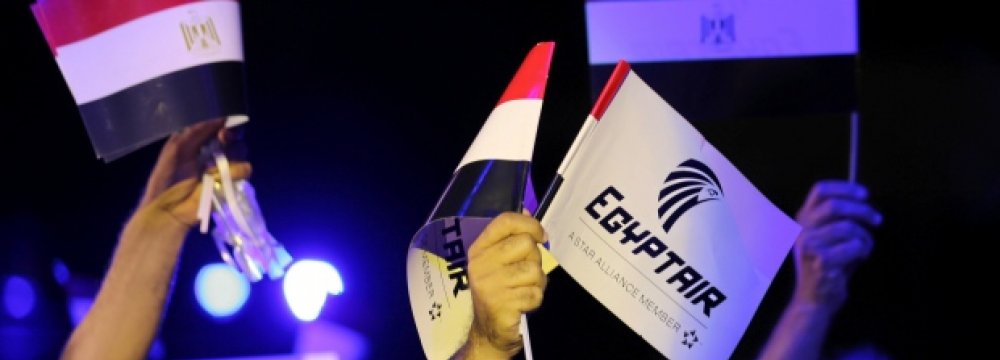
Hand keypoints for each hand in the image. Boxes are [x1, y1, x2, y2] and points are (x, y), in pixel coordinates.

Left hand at [132, 119, 250, 232]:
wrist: (169, 209)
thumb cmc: (166, 179)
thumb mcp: (175, 149)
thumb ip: (195, 132)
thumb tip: (219, 120)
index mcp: (199, 144)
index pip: (219, 128)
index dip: (224, 124)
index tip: (222, 125)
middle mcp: (214, 154)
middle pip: (234, 137)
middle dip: (231, 135)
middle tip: (223, 138)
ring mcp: (224, 169)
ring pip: (241, 151)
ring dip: (232, 153)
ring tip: (218, 162)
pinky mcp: (231, 184)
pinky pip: (244, 170)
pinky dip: (235, 171)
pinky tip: (219, 177)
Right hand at [461, 212, 546, 358]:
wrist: (488, 331)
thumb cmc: (499, 291)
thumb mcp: (498, 261)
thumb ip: (511, 237)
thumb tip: (527, 210)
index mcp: (479, 249)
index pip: (505, 221)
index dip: (529, 224)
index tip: (541, 235)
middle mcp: (480, 265)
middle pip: (525, 243)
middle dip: (535, 258)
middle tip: (527, 272)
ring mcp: (489, 286)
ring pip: (534, 269)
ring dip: (538, 282)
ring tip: (525, 289)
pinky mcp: (500, 305)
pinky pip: (535, 293)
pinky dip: (535, 299)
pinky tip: (523, 304)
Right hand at [792, 180, 881, 309]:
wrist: (815, 299)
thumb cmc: (828, 265)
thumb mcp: (826, 236)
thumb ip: (837, 218)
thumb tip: (861, 199)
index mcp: (803, 218)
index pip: (820, 190)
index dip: (845, 188)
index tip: (865, 194)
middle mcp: (801, 229)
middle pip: (835, 206)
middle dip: (862, 211)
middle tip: (877, 220)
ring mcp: (809, 245)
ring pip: (848, 228)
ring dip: (865, 238)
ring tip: (865, 248)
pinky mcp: (821, 261)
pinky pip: (853, 247)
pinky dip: (863, 251)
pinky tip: (859, 259)